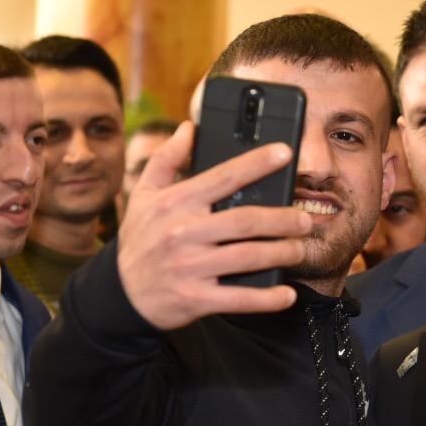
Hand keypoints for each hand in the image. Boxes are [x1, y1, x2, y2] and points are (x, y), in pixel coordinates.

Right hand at [117, 121, 310, 329]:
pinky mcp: (195, 298)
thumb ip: (166, 158)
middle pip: (245, 220)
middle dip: (283, 219)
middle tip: (304, 220)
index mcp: (174, 203)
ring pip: (248, 257)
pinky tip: (286, 294)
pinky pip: (238, 298)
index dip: (256, 163)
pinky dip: (267, 298)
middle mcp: (182, 233)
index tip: (285, 154)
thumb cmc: (141, 238)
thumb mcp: (144, 194)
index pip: (222, 177)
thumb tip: (189, 127)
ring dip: (282, 253)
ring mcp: (189, 267)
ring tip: (299, 249)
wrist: (121, 293)